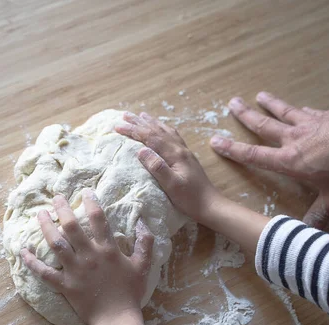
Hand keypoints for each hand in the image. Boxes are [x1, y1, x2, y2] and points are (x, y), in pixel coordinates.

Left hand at [21, 190, 152, 324]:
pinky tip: (22, 250)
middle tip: (56, 197)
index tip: (85, 191)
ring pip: (56, 244)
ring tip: (39, 214)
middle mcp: (89, 256)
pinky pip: (44, 272)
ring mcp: (74, 270)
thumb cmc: (131, 293)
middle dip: (62, 209)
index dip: (91, 202)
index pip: (98, 219)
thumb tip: (142, 221)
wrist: (117, 319)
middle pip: (72, 226)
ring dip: (46, 227)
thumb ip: (145, 243)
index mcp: (108, 250)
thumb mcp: (143, 266)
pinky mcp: (64, 285)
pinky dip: (31, 262)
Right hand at [115, 112, 221, 226]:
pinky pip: (172, 136)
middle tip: (124, 115)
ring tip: (141, 115)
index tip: (118, 126)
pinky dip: (163, 129)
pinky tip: (162, 129)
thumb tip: (141, 150)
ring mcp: (184, 152)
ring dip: (151, 122)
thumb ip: (157, 167)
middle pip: (157, 130)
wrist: (210, 205)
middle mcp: (180, 149)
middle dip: (139, 122)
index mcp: (175, 154)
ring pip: (165, 131)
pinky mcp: (186, 157)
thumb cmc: (190, 199)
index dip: (134, 130)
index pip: (150, 137)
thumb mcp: (172, 185)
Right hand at [210, 93, 328, 227]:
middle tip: (231, 104)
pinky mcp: (325, 115)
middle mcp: (294, 139)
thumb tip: (307, 234)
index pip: (255, 156)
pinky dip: (298, 109)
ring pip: (283, 112)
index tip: (215, 141)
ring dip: (269, 104)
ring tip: (257, 95)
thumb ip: (320, 214)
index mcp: (290, 161)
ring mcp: (309, 124)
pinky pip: (306, 111)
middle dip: (245, 116)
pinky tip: (298, 107)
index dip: (233, 150)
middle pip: (264, 126)